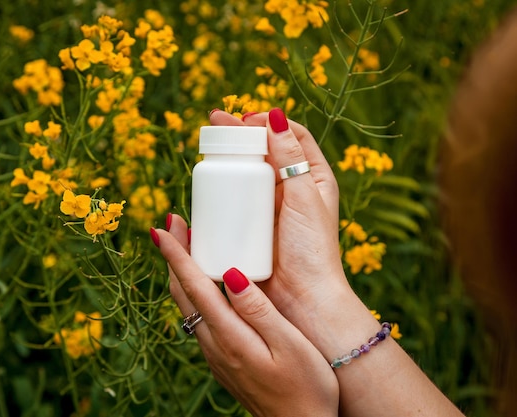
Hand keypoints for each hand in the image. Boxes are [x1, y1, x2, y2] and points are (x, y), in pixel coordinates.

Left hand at [151, 214, 338, 416]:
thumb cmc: (307, 390)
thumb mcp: (290, 346)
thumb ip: (259, 310)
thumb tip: (233, 273)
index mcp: (230, 336)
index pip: (194, 286)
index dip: (175, 255)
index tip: (160, 228)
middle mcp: (214, 345)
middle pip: (183, 293)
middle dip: (174, 256)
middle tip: (172, 224)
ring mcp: (216, 355)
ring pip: (188, 306)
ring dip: (182, 272)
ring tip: (185, 245)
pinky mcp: (223, 360)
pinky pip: (198, 318)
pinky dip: (194, 292)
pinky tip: (206, 284)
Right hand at [209, 109, 351, 320]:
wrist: (303, 302)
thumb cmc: (313, 251)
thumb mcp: (304, 198)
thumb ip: (291, 158)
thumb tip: (275, 115)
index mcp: (313, 178)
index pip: (290, 137)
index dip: (268, 122)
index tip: (244, 118)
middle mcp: (292, 190)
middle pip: (264, 151)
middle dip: (240, 135)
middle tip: (213, 123)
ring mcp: (270, 209)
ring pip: (248, 174)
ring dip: (229, 158)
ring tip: (207, 148)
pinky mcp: (253, 227)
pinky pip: (235, 201)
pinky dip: (221, 188)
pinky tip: (207, 181)